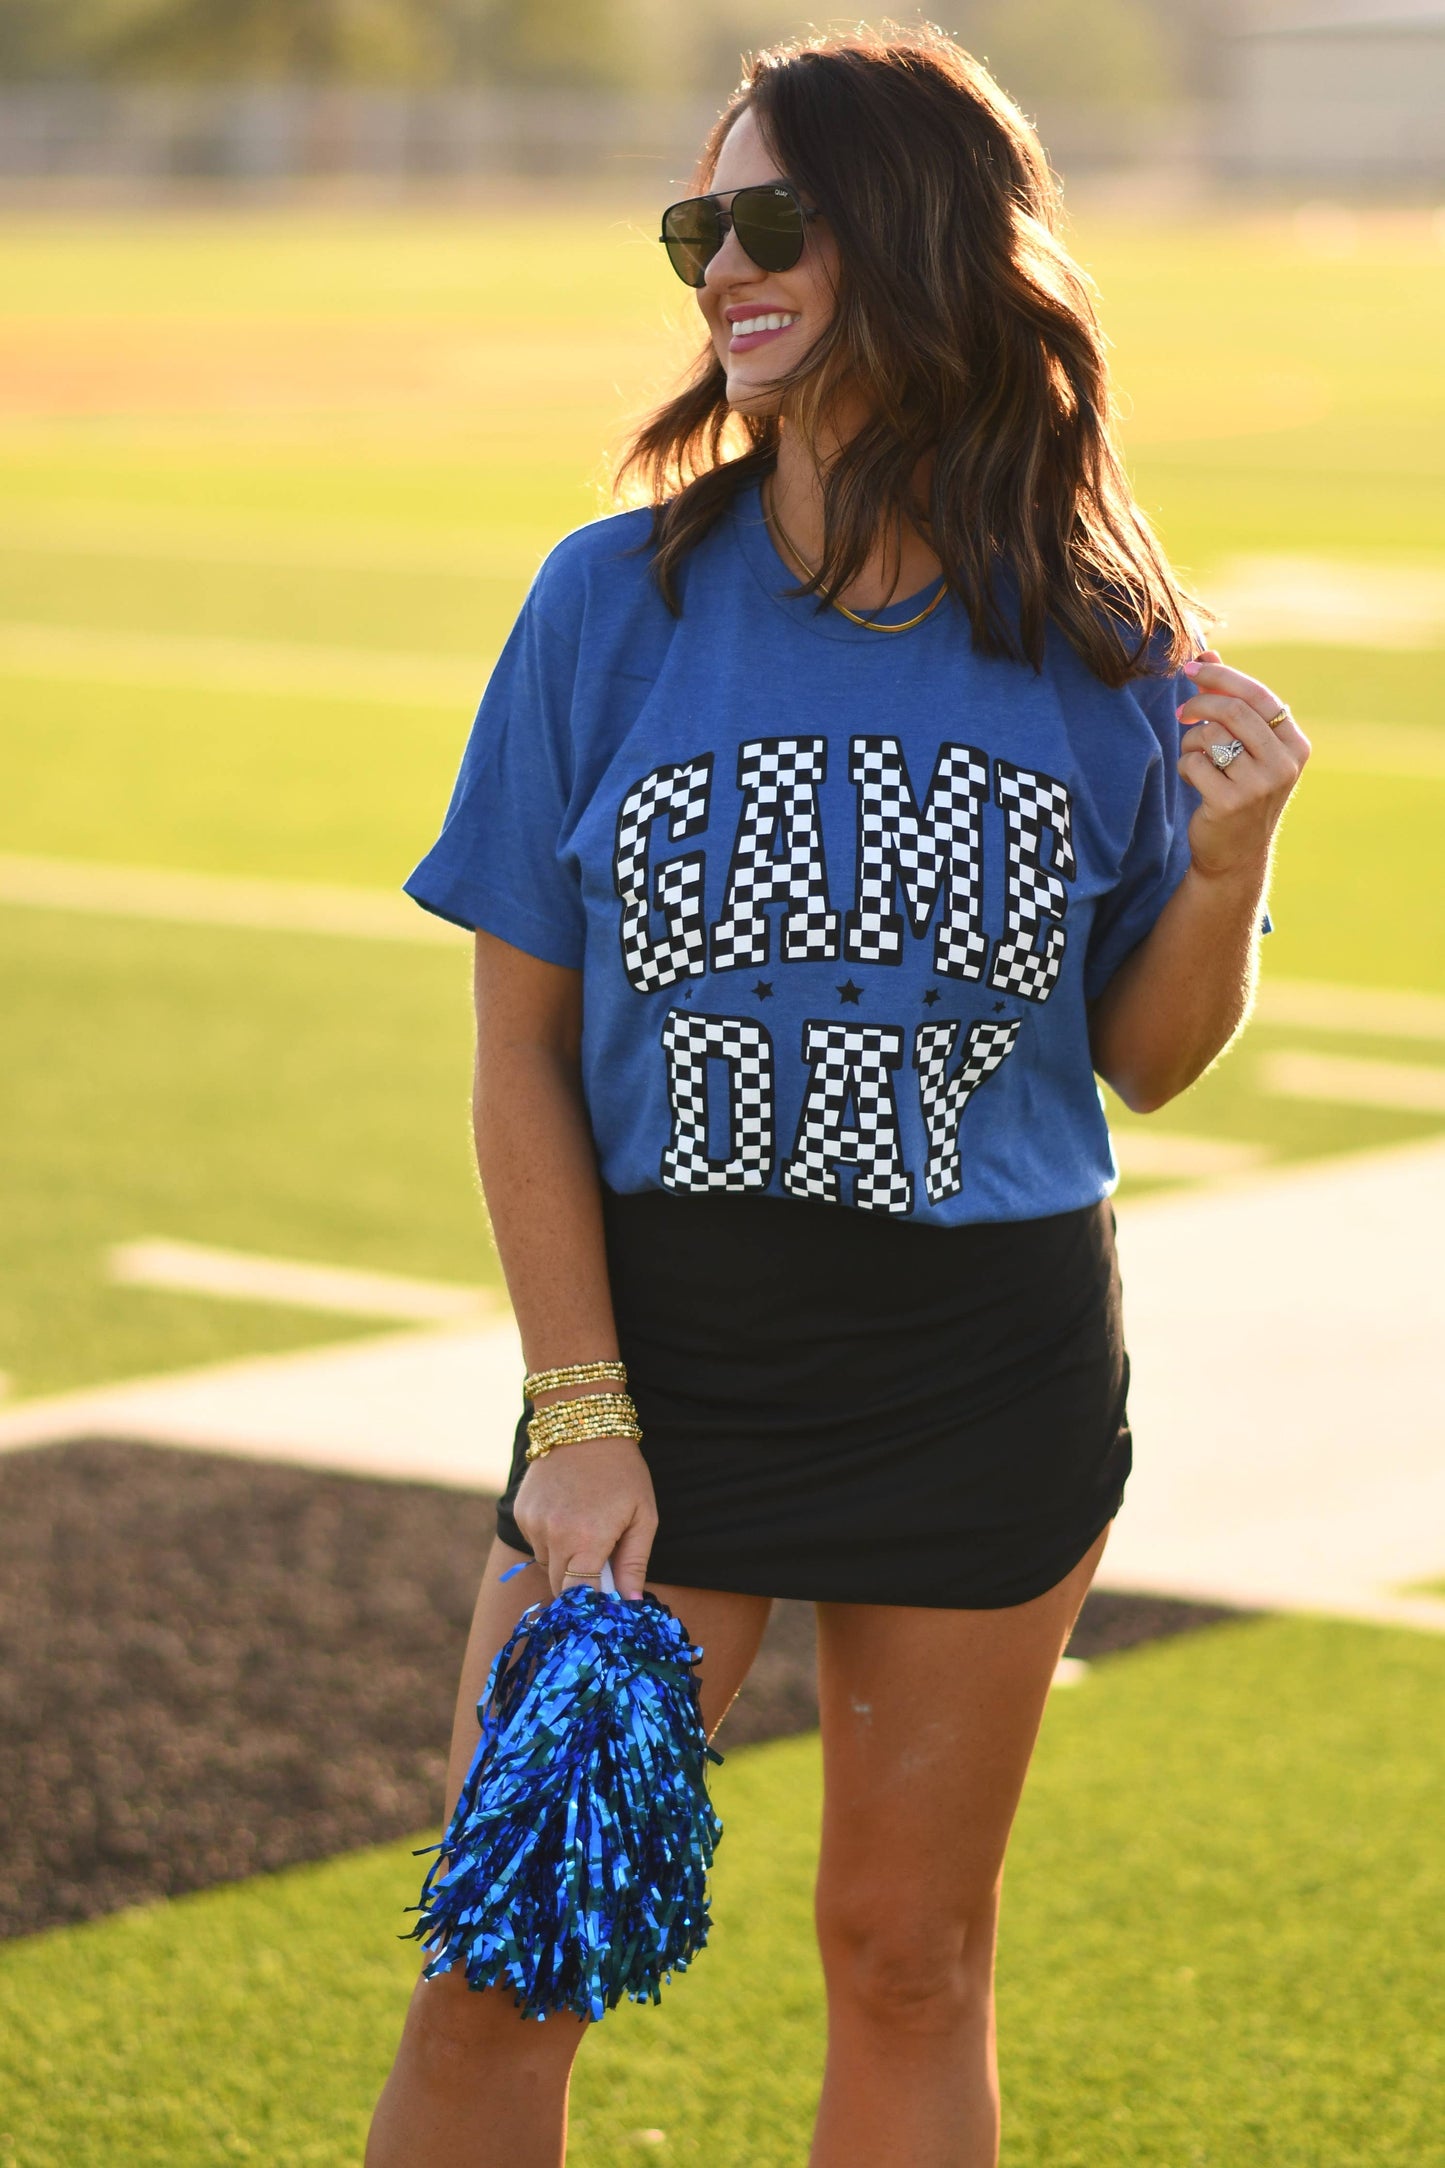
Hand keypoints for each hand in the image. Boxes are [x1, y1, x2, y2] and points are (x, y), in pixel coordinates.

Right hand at [513, 1435, 657, 1601]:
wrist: (584, 1426)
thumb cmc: (623, 1472)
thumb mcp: (644, 1516)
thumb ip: (634, 1564)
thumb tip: (630, 1603)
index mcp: (587, 1540)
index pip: (579, 1597)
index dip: (592, 1605)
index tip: (606, 1601)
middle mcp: (553, 1535)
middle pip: (559, 1587)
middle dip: (580, 1584)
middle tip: (602, 1559)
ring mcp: (532, 1523)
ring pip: (546, 1564)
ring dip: (564, 1560)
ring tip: (584, 1527)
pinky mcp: (520, 1512)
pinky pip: (535, 1542)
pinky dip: (550, 1538)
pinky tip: (566, 1512)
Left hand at [1176, 649, 1310, 881]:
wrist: (1235, 854)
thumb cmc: (1238, 790)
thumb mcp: (1244, 746)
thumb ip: (1230, 701)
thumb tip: (1206, 654)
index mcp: (1295, 745)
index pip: (1257, 695)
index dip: (1221, 676)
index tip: (1191, 668)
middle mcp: (1284, 764)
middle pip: (1232, 711)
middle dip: (1198, 705)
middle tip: (1180, 714)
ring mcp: (1259, 785)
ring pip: (1210, 737)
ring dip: (1192, 744)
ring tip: (1197, 761)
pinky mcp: (1230, 802)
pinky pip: (1194, 764)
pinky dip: (1187, 769)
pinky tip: (1196, 784)